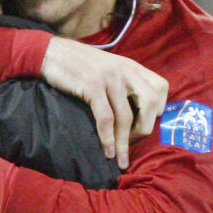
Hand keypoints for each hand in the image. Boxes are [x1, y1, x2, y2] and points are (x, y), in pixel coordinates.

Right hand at [40, 37, 167, 168]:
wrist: (51, 53)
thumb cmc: (78, 65)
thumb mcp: (108, 68)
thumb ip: (123, 83)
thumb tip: (133, 112)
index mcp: (132, 67)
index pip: (161, 87)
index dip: (158, 110)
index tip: (145, 124)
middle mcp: (125, 71)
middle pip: (151, 103)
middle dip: (145, 129)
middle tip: (133, 143)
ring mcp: (109, 78)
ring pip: (127, 116)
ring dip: (124, 143)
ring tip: (120, 160)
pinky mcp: (92, 86)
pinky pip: (105, 117)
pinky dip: (108, 138)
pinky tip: (107, 150)